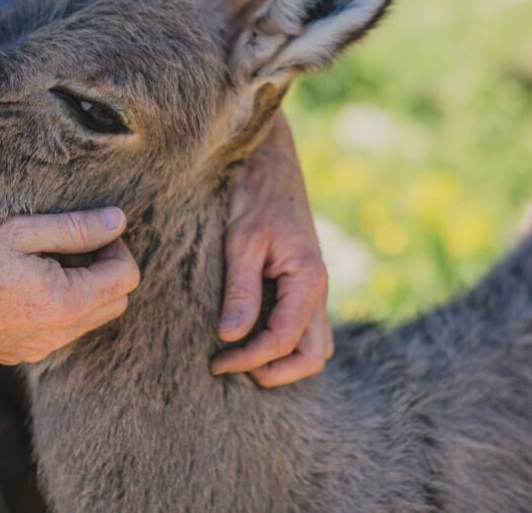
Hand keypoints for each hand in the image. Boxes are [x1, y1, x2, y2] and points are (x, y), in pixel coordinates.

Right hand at [0, 207, 139, 364]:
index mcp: (65, 304)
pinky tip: (24, 285)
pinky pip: (59, 332)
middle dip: (105, 270)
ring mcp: (38, 349)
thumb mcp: (21, 232)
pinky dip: (58, 308)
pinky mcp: (19, 354)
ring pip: (88, 320)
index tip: (91, 229)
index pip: (126, 278)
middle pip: (115, 303)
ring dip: (82, 290)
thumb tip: (119, 221)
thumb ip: (76, 228)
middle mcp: (58, 336)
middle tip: (70, 244)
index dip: (116, 247)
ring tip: (44, 262)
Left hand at [210, 116, 332, 386]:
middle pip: (312, 356)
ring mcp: (314, 288)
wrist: (271, 163)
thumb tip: (231, 337)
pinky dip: (283, 343)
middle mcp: (318, 289)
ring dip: (282, 361)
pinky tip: (249, 337)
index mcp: (308, 280)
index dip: (250, 359)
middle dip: (274, 371)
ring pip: (314, 345)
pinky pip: (304, 327)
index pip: (283, 341)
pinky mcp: (302, 283)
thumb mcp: (242, 241)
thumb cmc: (255, 196)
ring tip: (239, 357)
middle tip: (229, 366)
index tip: (216, 364)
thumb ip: (241, 290)